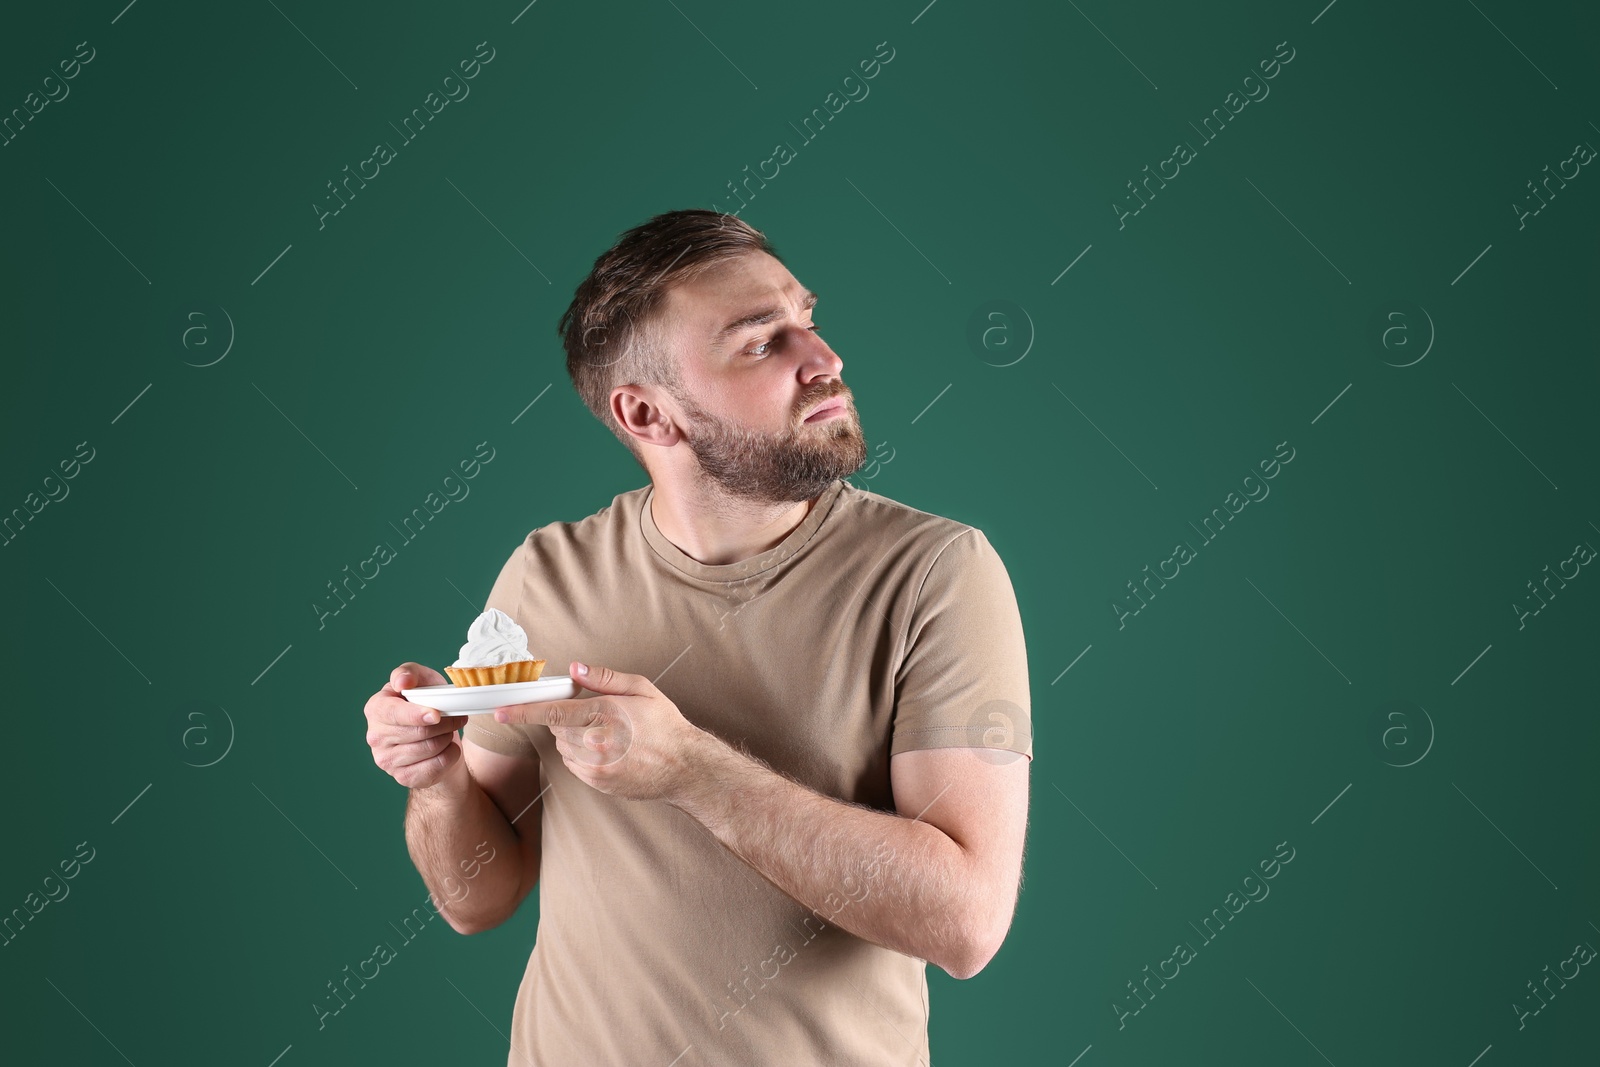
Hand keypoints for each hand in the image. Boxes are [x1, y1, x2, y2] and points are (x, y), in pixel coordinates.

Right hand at [364, 663, 469, 789]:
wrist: (435, 736)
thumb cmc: (426, 703)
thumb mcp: (422, 681)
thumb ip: (410, 673)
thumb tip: (402, 681)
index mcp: (376, 708)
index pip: (392, 713)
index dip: (415, 715)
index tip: (436, 714)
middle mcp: (375, 736)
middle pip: (418, 732)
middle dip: (445, 723)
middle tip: (458, 717)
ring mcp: (387, 760)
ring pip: (429, 749)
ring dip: (448, 737)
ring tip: (450, 730)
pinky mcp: (403, 777)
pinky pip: (435, 768)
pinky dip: (450, 755)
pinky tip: (449, 747)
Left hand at [492, 661, 702, 800]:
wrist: (685, 767)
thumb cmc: (665, 725)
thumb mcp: (642, 689)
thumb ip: (604, 678)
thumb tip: (575, 668)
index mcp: (604, 714)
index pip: (552, 712)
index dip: (523, 711)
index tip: (500, 710)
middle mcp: (596, 742)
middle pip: (556, 729)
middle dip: (566, 719)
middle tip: (594, 716)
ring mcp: (595, 766)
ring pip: (564, 748)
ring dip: (574, 738)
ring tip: (606, 735)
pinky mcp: (597, 783)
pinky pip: (574, 766)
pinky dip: (582, 756)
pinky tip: (608, 751)